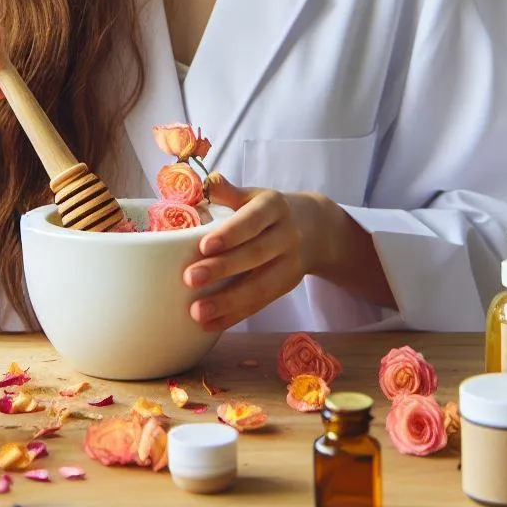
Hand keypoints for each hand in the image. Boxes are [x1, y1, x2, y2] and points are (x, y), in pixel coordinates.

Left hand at [182, 175, 322, 331]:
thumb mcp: (255, 195)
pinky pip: (261, 303)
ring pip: (260, 286)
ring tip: (197, 311)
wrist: (316, 228)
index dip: (230, 234)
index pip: (252, 221)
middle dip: (222, 269)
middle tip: (190, 279)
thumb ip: (230, 192)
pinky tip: (211, 324)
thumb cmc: (271, 211)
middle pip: (255, 255)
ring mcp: (290, 264)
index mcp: (274, 207)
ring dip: (228, 302)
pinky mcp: (287, 286)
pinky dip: (235, 316)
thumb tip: (207, 182)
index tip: (204, 246)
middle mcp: (286, 236)